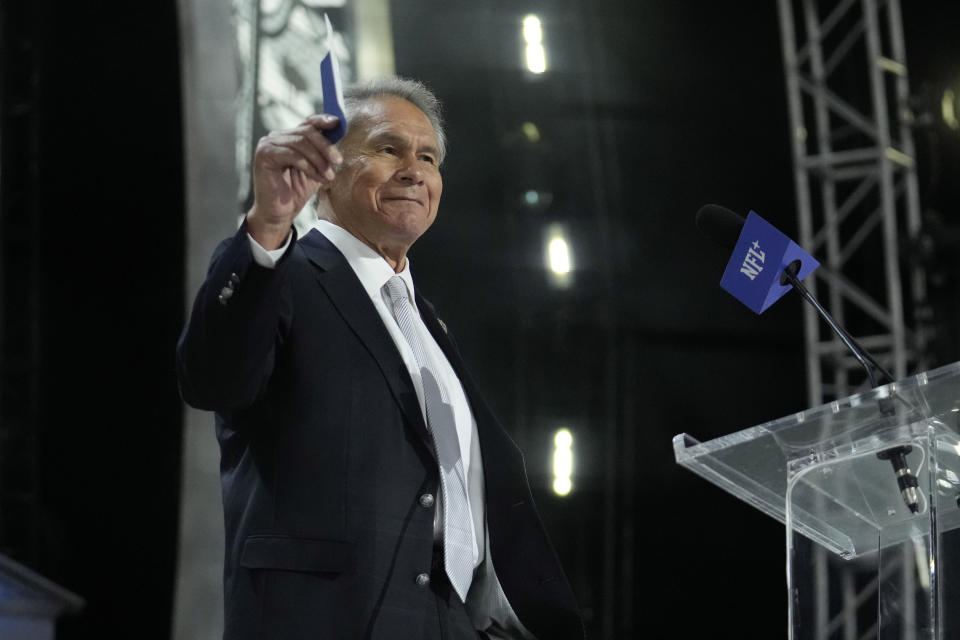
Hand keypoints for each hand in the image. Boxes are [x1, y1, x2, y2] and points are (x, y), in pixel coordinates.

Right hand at [246, 114, 342, 248]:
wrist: (280, 213)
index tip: (338, 123)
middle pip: (307, 131)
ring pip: (301, 142)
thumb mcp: (316, 168)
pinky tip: (316, 177)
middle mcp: (277, 136)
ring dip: (319, 160)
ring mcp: (269, 144)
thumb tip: (339, 133)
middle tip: (338, 161)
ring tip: (328, 176)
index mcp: (290, 137)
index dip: (323, 120)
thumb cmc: (297, 191)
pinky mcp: (264, 154)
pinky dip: (308, 166)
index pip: (308, 122)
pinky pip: (292, 154)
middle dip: (326, 147)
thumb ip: (324, 151)